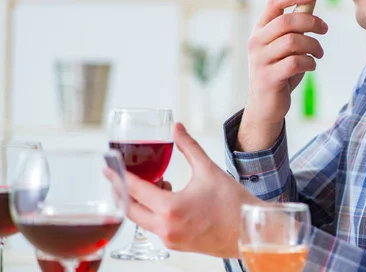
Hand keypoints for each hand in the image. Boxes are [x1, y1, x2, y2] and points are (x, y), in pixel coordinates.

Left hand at [125, 123, 261, 257]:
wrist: (250, 230)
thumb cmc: (233, 203)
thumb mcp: (209, 170)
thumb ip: (189, 147)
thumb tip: (177, 128)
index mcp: (170, 208)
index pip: (134, 190)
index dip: (118, 176)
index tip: (107, 167)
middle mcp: (165, 227)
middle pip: (130, 208)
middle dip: (121, 191)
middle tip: (118, 175)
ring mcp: (170, 239)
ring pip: (141, 219)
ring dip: (140, 201)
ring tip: (156, 182)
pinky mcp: (177, 245)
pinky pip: (155, 227)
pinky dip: (153, 211)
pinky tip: (168, 197)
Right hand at [239, 0, 327, 150]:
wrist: (266, 106)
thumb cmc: (279, 71)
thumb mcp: (285, 46)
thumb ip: (295, 25)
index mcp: (260, 30)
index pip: (274, 3)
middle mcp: (256, 42)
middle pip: (287, 21)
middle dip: (312, 22)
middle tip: (324, 29)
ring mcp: (260, 60)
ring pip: (294, 41)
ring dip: (313, 45)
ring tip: (318, 53)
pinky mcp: (269, 77)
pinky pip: (296, 62)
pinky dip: (310, 62)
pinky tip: (311, 66)